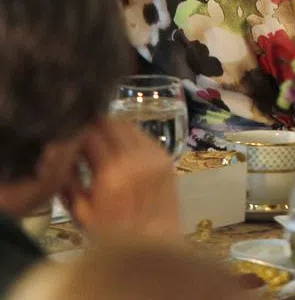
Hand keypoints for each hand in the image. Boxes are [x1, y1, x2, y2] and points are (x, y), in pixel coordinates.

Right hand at [62, 119, 180, 239]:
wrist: (154, 240)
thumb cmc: (113, 232)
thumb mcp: (81, 211)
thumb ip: (68, 181)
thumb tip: (60, 155)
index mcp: (110, 173)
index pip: (89, 134)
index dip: (76, 132)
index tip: (68, 137)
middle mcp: (133, 158)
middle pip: (109, 124)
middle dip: (93, 126)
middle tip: (83, 134)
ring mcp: (152, 155)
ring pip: (127, 125)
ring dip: (112, 128)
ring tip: (101, 138)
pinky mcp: (165, 156)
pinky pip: (143, 135)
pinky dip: (129, 135)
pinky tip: (121, 146)